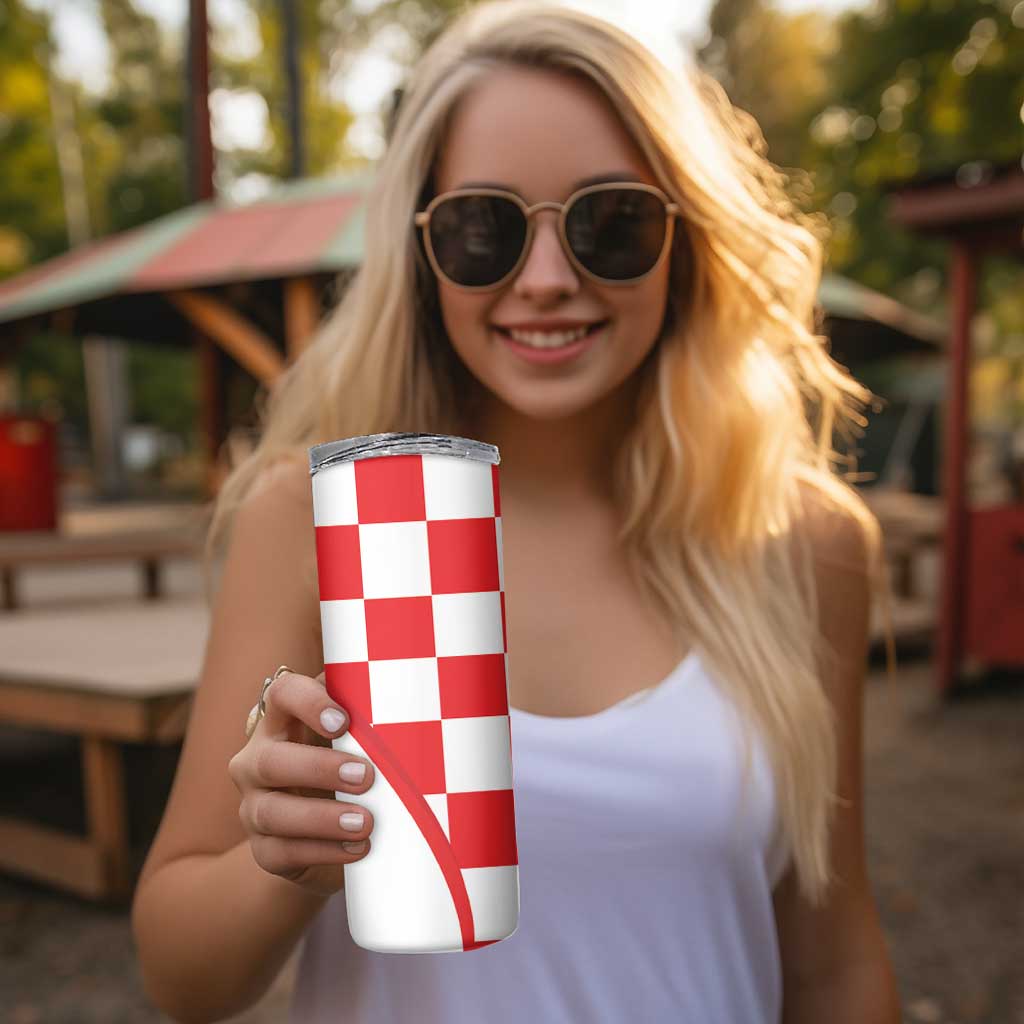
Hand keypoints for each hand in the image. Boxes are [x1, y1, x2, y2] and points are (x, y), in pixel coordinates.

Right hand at [228, 669, 374, 894]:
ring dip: (322, 817)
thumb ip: (369, 712)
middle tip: (367, 777)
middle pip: (271, 760)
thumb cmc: (347, 766)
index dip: (308, 703)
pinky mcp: (263, 850)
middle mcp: (257, 761)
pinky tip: (357, 847)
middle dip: (320, 769)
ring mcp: (254, 807)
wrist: (329, 834)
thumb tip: (413, 694)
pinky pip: (282, 853)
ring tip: (366, 822)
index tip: (344, 721)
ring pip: (272, 812)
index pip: (282, 694)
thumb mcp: (356, 737)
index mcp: (281, 721)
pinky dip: (323, 852)